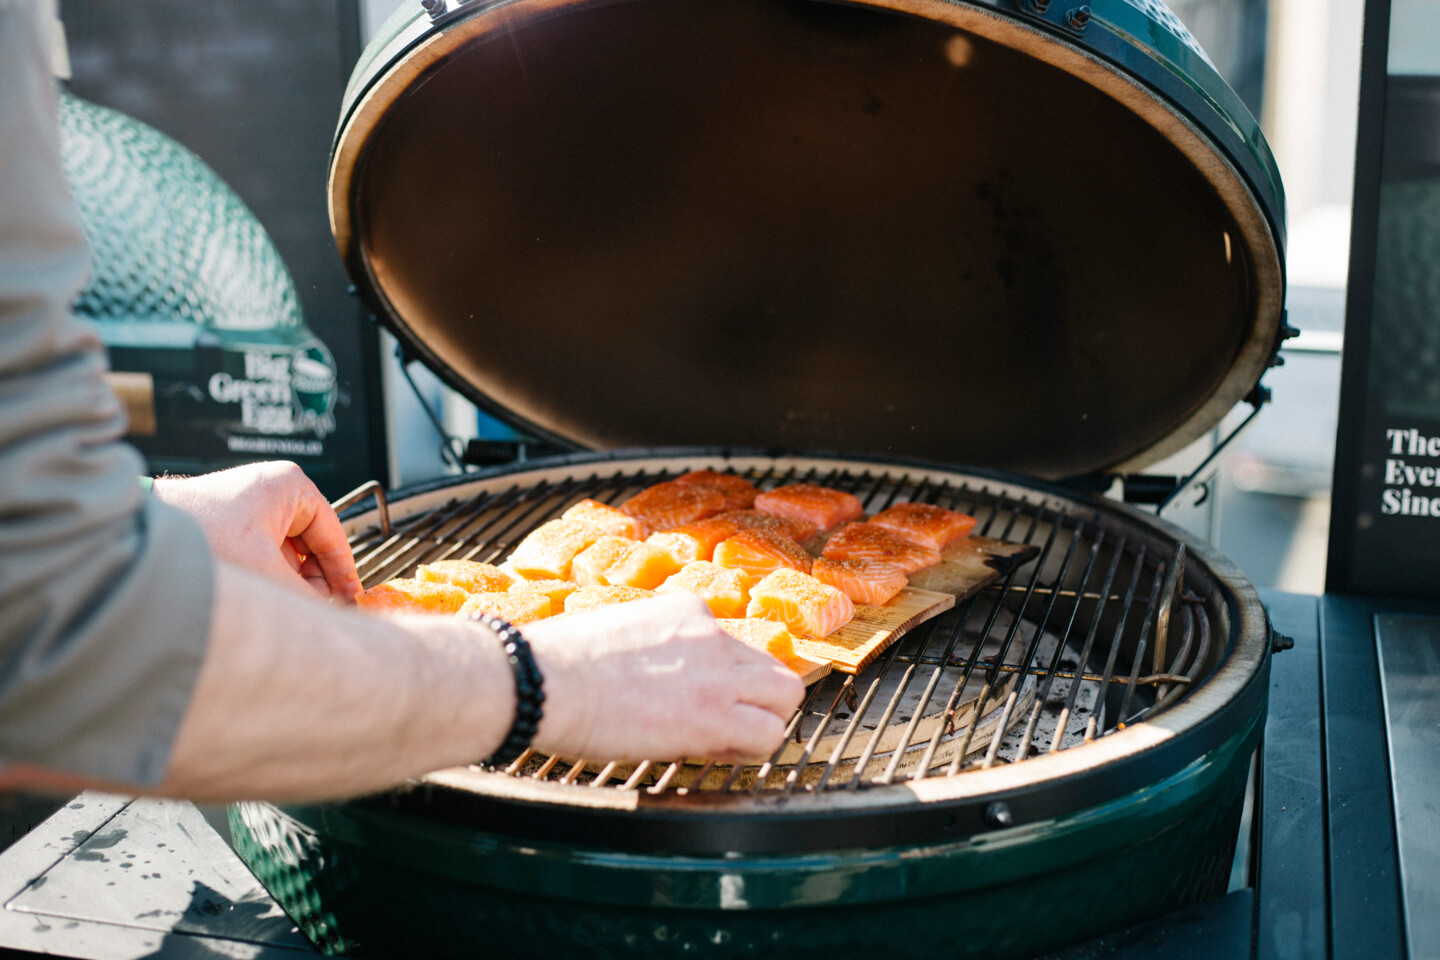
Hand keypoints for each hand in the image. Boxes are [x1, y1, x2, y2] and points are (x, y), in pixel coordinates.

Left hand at [153, 461, 360, 601]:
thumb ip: (303, 596)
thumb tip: (326, 616)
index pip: (334, 536)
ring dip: (286, 580)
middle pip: (312, 547)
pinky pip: (267, 553)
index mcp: (293, 486)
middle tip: (311, 611)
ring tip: (277, 602)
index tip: (351, 602)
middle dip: (310, 581)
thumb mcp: (264, 569)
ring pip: (289, 554)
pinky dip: (267, 575)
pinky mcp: (236, 522)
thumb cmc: (200, 532)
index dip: (343, 575)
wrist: (144, 532)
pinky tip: (260, 593)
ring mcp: (255, 506)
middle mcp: (277, 491)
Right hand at [522, 594, 805, 762]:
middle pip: (772, 668)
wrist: (545, 678)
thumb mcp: (618, 634)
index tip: (699, 703)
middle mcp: (711, 633)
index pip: (734, 648)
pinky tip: (719, 754)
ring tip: (728, 743)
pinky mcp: (715, 712)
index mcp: (685, 611)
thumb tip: (656, 682)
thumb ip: (653, 650)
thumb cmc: (557, 663)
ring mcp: (718, 671)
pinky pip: (768, 734)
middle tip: (728, 725)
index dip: (725, 683)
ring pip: (785, 696)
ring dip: (763, 722)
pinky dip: (752, 750)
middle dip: (758, 700)